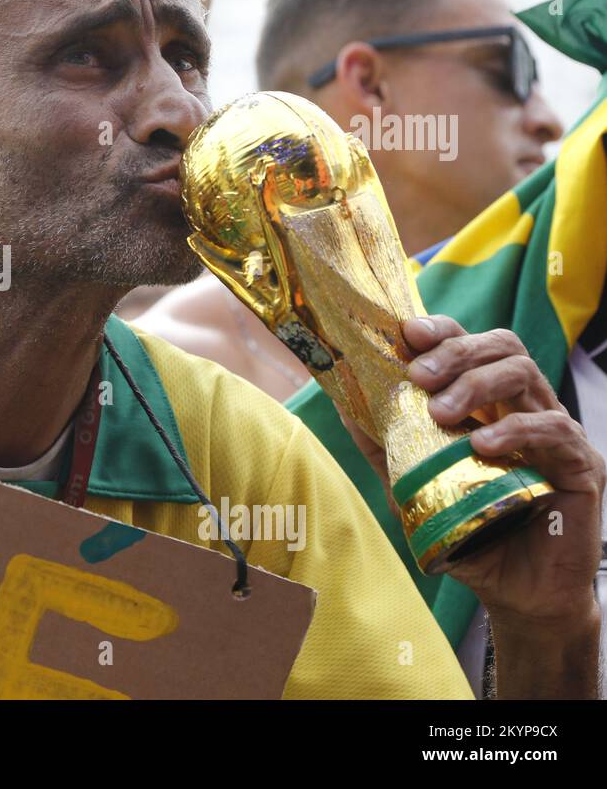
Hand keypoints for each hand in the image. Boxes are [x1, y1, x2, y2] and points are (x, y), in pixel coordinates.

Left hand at [339, 315, 603, 628]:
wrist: (515, 591)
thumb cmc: (469, 531)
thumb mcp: (414, 485)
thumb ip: (385, 445)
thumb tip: (343, 405)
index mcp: (488, 402)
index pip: (471, 344)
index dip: (443, 331)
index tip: (408, 333)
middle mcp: (524, 406)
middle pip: (501, 346)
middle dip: (455, 351)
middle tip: (417, 375)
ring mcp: (555, 432)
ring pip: (525, 374)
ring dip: (477, 384)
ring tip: (441, 413)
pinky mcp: (581, 464)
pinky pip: (555, 429)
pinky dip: (516, 429)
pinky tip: (483, 445)